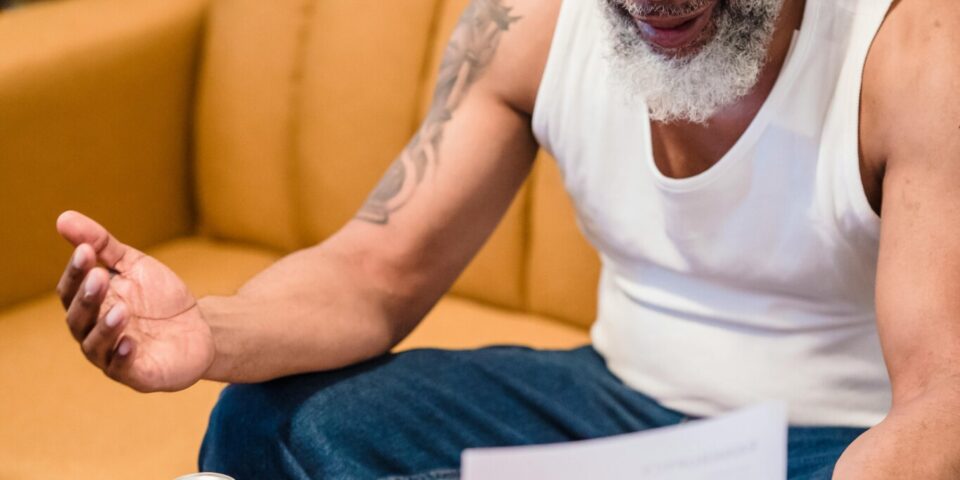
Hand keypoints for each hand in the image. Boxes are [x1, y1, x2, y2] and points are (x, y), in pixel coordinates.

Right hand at [55, 211, 214, 391]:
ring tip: (120, 308)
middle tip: (100, 277)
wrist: (202, 328)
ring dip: (105, 327)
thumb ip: (102, 245)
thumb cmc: (161, 298)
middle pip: (78, 317)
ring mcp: (113, 355)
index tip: (86, 250)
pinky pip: (122, 368)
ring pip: (95, 344)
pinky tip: (130, 342)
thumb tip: (63, 218)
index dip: (76, 271)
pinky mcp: (136, 374)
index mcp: (91, 304)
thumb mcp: (135, 266)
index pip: (71, 289)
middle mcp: (94, 332)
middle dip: (87, 297)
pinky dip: (123, 356)